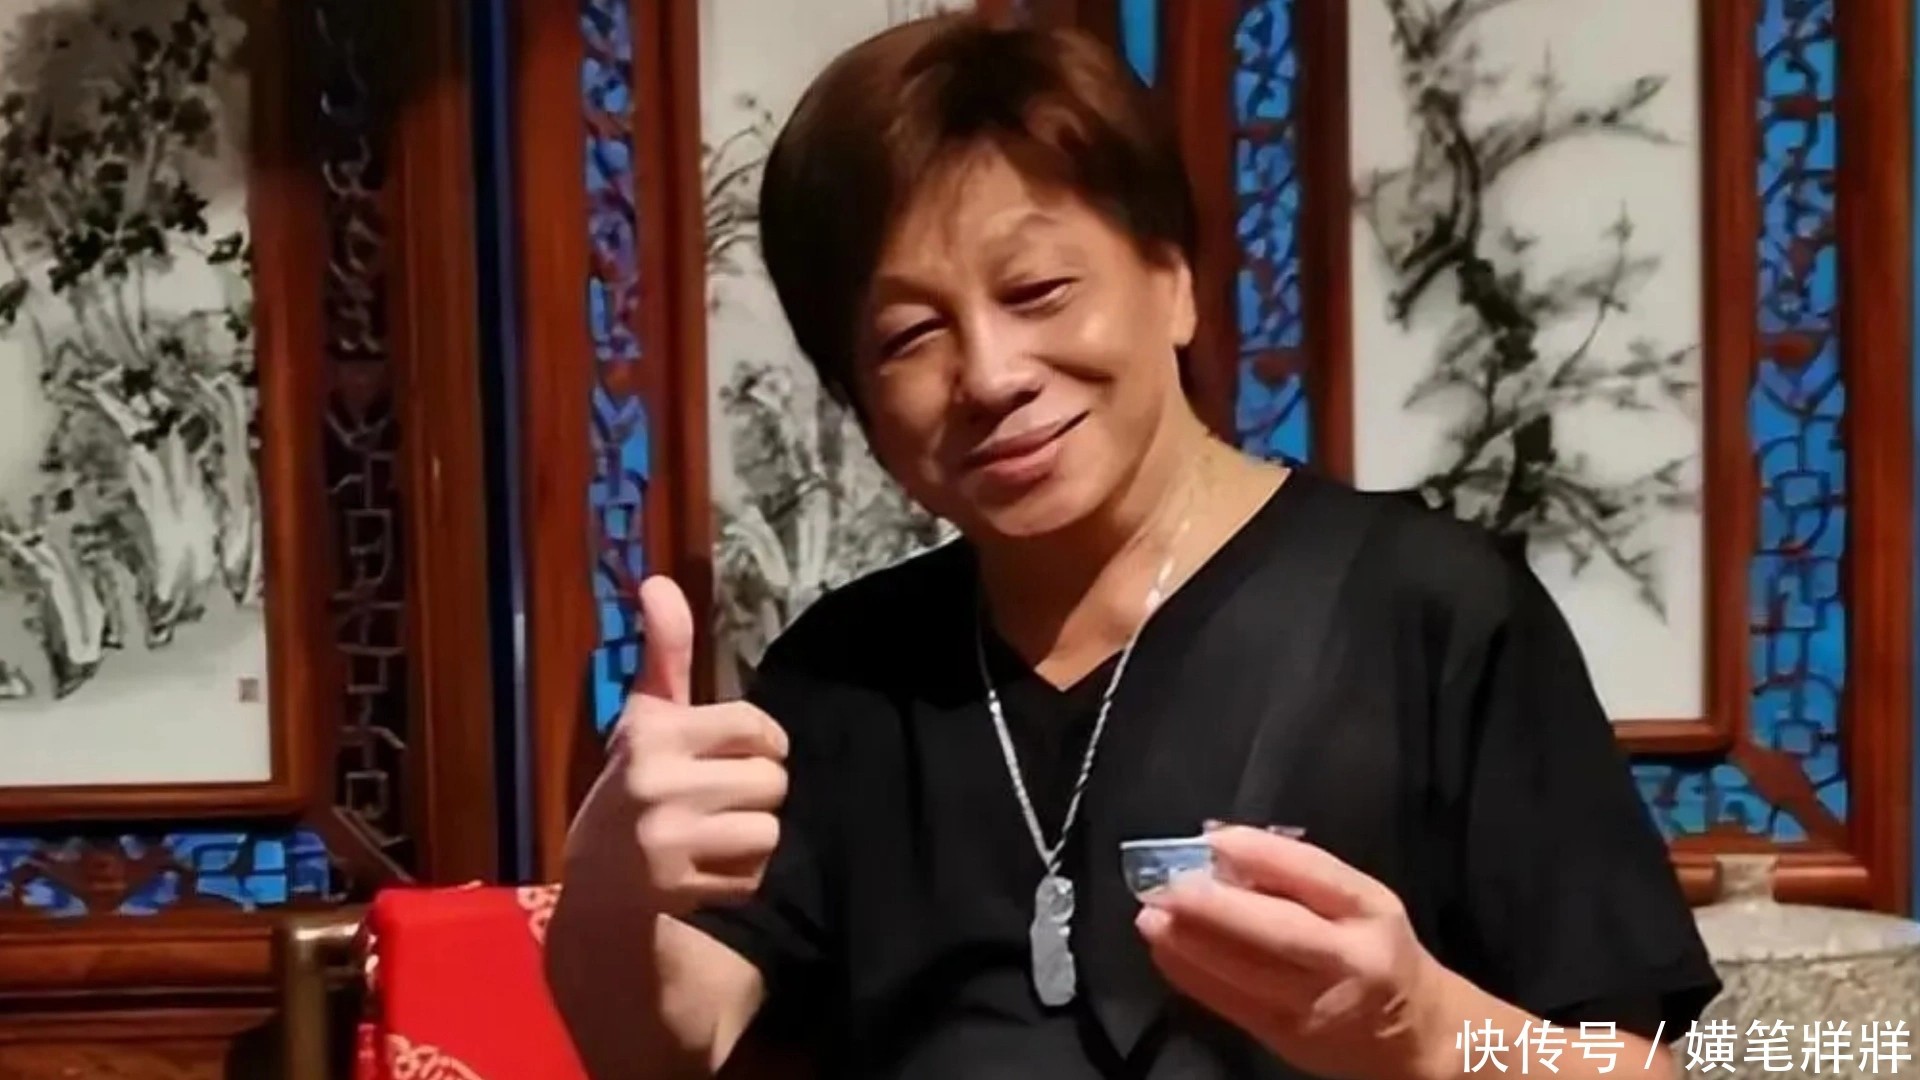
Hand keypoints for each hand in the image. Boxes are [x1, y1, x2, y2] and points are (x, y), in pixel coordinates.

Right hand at [564, 576, 790, 915]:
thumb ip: (665, 651)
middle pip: (772, 782)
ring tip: (713, 833)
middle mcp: (656, 784)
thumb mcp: (644, 716)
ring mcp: (665, 840)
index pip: (757, 728)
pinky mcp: (677, 889)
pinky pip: (753, 875)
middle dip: (756, 791)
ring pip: (769, 830)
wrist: (595, 884)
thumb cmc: (633, 784)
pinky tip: (704, 868)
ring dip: (751, 836)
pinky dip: (739, 876)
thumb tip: (658, 581)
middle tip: (719, 799)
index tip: (737, 752)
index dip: (760, 742)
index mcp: (652, 733)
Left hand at [1135, 827, 1451, 1079]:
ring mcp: (1318, 1004)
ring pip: (1249, 972)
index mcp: (1370, 908)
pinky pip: (1233, 1005)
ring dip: (1190, 943)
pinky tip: (1165, 952)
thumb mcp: (1357, 900)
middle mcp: (1349, 958)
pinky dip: (1193, 976)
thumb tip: (1217, 845)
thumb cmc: (1374, 948)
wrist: (1414, 1035)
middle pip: (1280, 930)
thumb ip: (1295, 874)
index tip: (1208, 839)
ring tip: (1151, 916)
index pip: (1315, 874)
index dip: (1259, 853)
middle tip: (1166, 886)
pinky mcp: (1289, 1038)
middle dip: (1216, 906)